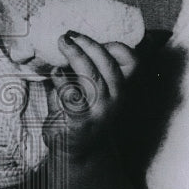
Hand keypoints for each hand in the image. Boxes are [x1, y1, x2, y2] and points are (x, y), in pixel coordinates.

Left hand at [42, 31, 136, 158]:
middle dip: (88, 45)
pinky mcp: (79, 121)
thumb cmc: (85, 115)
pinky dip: (61, 79)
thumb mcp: (95, 93)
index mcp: (121, 89)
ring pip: (90, 76)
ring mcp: (98, 111)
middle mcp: (115, 99)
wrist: (79, 152)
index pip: (132, 63)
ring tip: (63, 43)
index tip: (97, 39)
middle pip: (107, 65)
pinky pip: (70, 94)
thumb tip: (75, 43)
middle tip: (69, 35)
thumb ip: (90, 72)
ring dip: (74, 55)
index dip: (117, 47)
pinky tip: (56, 73)